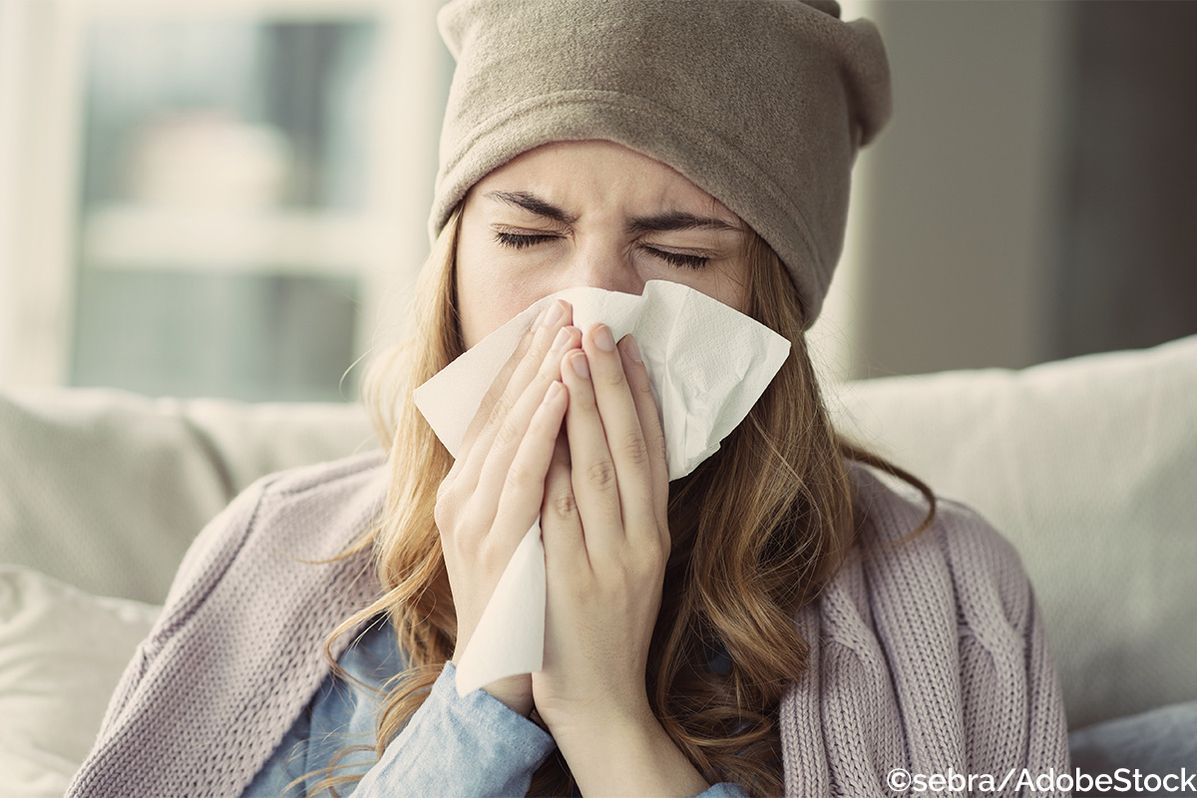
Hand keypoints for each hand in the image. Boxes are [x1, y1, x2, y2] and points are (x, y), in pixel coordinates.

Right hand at [435, 298, 578, 715]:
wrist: (506, 675)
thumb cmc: (523, 597)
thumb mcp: (519, 526)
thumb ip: (528, 478)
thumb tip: (558, 423)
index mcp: (469, 488)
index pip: (498, 409)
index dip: (526, 360)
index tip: (558, 317)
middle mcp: (463, 495)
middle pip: (502, 409)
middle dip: (536, 354)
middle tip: (568, 305)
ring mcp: (474, 519)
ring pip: (511, 433)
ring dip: (542, 379)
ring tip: (570, 333)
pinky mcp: (495, 545)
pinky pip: (523, 477)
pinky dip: (541, 432)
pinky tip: (560, 396)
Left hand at [531, 318, 670, 739]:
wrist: (601, 700)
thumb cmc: (611, 625)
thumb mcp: (633, 561)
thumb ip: (625, 509)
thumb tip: (607, 443)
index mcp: (654, 534)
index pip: (651, 450)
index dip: (639, 394)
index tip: (625, 345)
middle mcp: (639, 542)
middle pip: (626, 449)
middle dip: (610, 385)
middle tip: (596, 327)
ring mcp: (606, 562)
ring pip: (595, 474)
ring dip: (581, 413)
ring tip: (568, 358)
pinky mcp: (572, 583)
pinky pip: (560, 515)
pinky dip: (552, 467)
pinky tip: (542, 426)